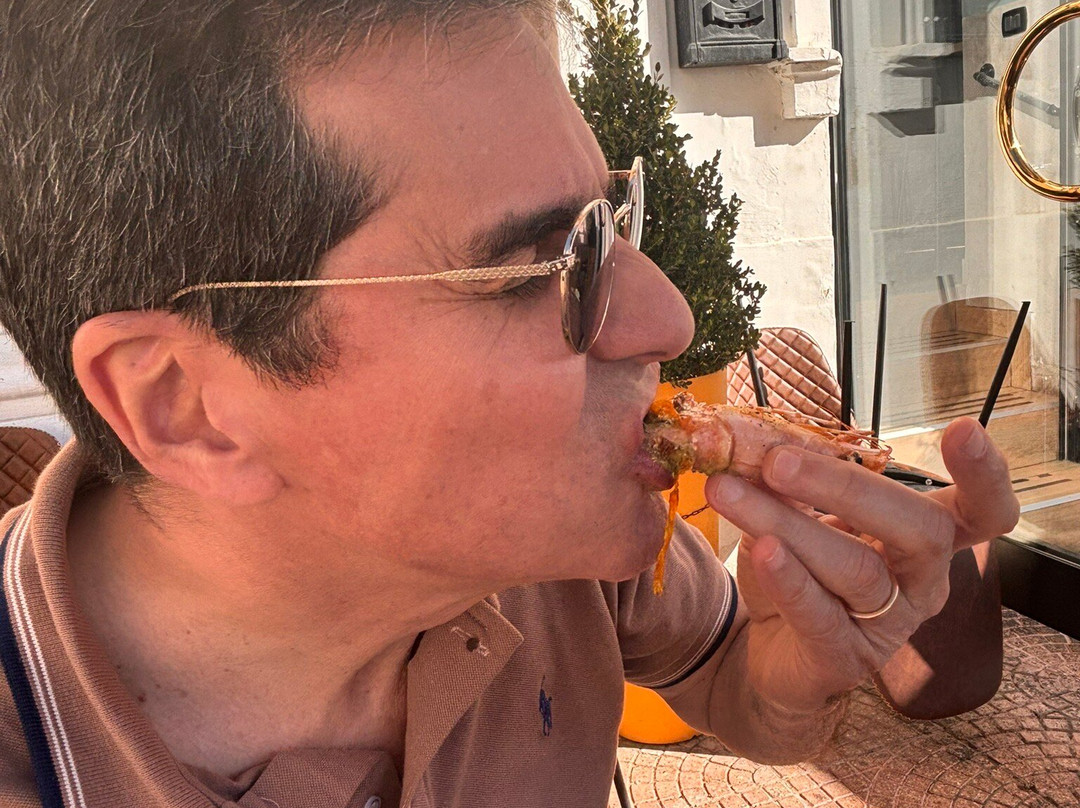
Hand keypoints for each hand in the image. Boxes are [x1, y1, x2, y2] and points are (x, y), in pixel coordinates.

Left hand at [703, 417, 1018, 713]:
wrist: (770, 653)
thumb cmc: (800, 571)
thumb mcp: (795, 515)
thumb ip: (790, 479)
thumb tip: (761, 438)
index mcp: (925, 537)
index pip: (981, 510)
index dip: (985, 475)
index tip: (964, 430)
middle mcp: (922, 583)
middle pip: (916, 530)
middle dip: (846, 487)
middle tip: (778, 460)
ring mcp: (889, 627)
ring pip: (855, 569)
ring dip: (789, 524)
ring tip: (730, 490)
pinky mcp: (845, 659)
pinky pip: (821, 616)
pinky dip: (789, 580)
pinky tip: (761, 549)